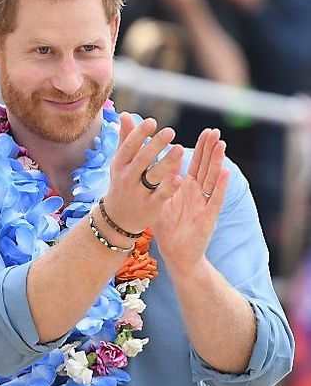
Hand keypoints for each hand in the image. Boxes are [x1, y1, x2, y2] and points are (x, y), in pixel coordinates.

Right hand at [103, 114, 184, 234]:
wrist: (118, 217)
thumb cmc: (123, 182)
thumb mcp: (121, 162)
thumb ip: (126, 138)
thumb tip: (125, 114)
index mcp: (120, 164)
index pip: (129, 146)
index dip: (139, 134)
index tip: (152, 122)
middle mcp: (127, 177)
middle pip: (141, 159)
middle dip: (155, 145)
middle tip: (170, 131)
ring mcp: (138, 192)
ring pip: (152, 176)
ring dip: (165, 163)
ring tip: (179, 150)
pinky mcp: (150, 206)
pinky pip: (160, 195)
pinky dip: (169, 187)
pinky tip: (178, 177)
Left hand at [153, 127, 229, 276]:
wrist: (176, 253)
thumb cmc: (170, 227)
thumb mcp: (163, 200)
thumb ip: (164, 181)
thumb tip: (161, 160)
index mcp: (187, 189)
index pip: (196, 164)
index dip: (202, 149)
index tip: (207, 131)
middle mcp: (198, 194)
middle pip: (206, 167)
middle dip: (211, 150)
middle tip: (215, 131)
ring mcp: (204, 204)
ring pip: (212, 179)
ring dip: (217, 162)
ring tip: (221, 144)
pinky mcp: (208, 217)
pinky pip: (214, 200)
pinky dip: (220, 186)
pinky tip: (225, 172)